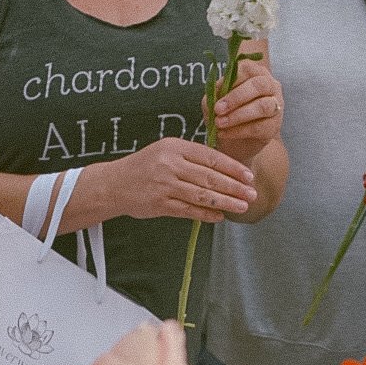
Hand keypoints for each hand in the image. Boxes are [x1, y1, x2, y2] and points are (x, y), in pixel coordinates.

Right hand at [112, 138, 256, 221]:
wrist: (113, 184)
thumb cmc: (144, 166)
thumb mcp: (166, 150)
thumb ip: (191, 157)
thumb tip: (222, 168)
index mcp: (175, 147)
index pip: (211, 157)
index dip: (232, 168)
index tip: (248, 176)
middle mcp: (170, 165)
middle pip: (209, 177)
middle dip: (234, 187)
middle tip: (252, 194)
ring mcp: (165, 186)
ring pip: (201, 195)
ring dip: (224, 202)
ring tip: (242, 206)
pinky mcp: (159, 205)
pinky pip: (188, 210)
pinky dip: (205, 214)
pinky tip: (219, 217)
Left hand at [209, 58, 283, 164]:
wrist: (236, 144)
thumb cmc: (227, 116)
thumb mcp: (215, 103)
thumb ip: (213, 96)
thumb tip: (212, 94)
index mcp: (255, 74)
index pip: (247, 68)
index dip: (231, 80)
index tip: (216, 94)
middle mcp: (270, 85)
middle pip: (258, 85)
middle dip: (236, 97)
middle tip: (218, 109)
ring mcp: (275, 105)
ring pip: (261, 106)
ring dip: (237, 115)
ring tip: (219, 123)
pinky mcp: (273, 126)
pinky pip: (258, 127)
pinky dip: (238, 131)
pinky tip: (223, 133)